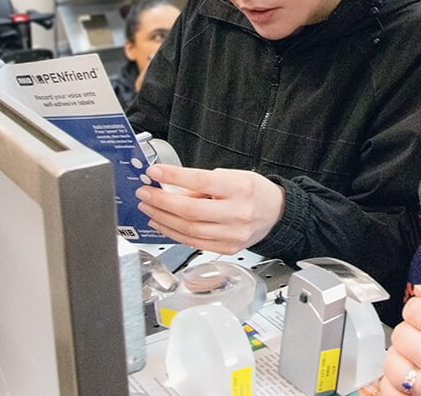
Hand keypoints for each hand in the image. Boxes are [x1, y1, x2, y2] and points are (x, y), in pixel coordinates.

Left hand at [134, 165, 284, 253]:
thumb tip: (170, 188)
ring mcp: (232, 235)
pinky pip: (193, 242)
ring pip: (188, 230)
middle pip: (191, 210)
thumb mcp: (232, 176)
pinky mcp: (227, 249)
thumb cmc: (253, 191)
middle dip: (161, 201)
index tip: (154, 172)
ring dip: (163, 218)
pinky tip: (162, 223)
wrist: (275, 213)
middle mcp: (238, 213)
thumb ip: (202, 183)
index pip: (202, 181)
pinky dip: (173, 233)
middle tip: (145, 193)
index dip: (174, 177)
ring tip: (148, 208)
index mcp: (240, 188)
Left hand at [378, 283, 420, 395]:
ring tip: (418, 356)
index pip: (416, 310)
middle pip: (401, 335)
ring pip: (391, 363)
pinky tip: (412, 375)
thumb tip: (419, 290)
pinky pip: (391, 391)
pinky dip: (394, 382)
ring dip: (401, 355)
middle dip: (410, 329)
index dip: (418, 307)